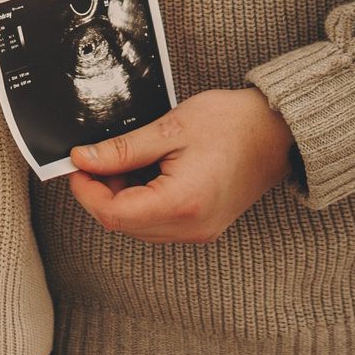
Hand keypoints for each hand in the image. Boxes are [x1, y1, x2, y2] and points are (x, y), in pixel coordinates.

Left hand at [66, 88, 294, 243]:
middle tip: (99, 157)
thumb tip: (84, 160)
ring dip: (122, 197)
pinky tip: (148, 171)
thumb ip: (122, 149)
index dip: (86, 191)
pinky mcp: (202, 226)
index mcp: (182, 203)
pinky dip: (143, 200)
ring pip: (139, 226)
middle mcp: (191, 227)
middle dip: (102, 192)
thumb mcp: (169, 128)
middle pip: (124, 224)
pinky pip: (159, 222)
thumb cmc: (232, 124)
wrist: (277, 132)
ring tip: (130, 159)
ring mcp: (199, 231)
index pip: (114, 215)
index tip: (77, 165)